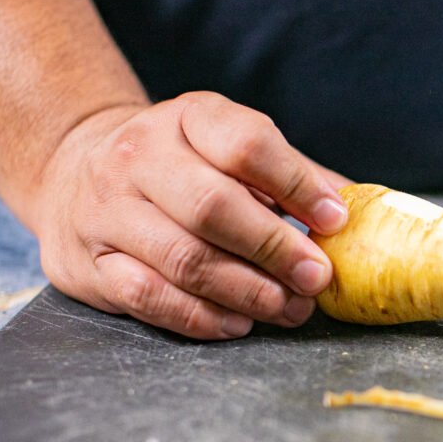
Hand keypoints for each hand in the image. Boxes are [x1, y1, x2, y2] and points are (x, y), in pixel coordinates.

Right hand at [31, 92, 351, 338]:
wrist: (76, 170)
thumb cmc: (184, 166)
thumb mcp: (232, 149)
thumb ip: (295, 177)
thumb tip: (366, 212)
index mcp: (188, 118)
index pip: (247, 144)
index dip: (298, 185)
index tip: (335, 221)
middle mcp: (139, 157)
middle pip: (213, 206)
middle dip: (276, 249)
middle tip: (317, 279)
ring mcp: (107, 209)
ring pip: (184, 258)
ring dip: (248, 292)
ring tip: (290, 308)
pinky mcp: (89, 262)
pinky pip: (150, 297)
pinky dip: (202, 317)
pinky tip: (239, 323)